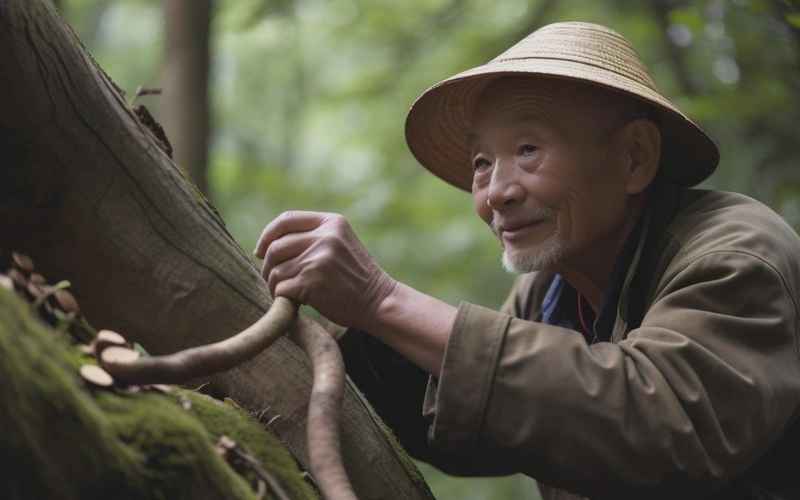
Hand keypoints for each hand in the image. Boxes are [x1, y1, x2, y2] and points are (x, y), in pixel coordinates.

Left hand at [254, 211, 396, 331]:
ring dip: (275, 285)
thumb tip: (267, 245)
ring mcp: (318, 259)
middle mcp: (325, 237)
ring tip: (287, 292)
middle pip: (276, 247)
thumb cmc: (356, 276)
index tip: (260, 251)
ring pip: (275, 270)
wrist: (379, 301)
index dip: (267, 235)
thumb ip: (313, 236)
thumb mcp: (341, 243)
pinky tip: (294, 302)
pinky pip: (281, 288)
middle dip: (268, 266)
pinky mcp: (312, 282)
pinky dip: (281, 298)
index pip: (286, 220)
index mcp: (332, 222)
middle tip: (273, 279)